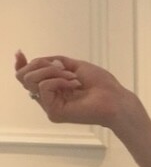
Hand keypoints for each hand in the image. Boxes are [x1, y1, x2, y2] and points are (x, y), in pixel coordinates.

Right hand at [14, 50, 133, 128]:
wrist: (114, 98)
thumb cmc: (101, 84)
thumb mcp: (74, 65)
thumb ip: (53, 62)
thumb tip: (33, 59)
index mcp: (53, 88)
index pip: (27, 77)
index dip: (21, 64)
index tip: (20, 53)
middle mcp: (49, 98)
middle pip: (24, 76)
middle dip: (41, 65)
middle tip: (64, 68)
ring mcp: (51, 106)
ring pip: (31, 80)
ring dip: (51, 71)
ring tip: (72, 77)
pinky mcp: (54, 113)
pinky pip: (44, 87)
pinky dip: (58, 80)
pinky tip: (73, 84)